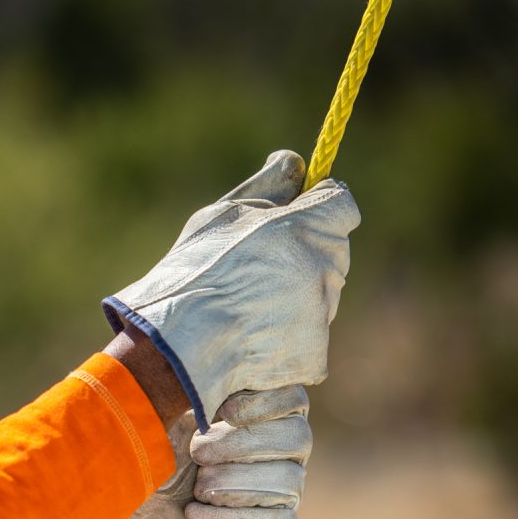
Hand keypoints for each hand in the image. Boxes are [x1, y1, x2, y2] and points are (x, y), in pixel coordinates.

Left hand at [88, 386, 311, 518]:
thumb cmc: (144, 465)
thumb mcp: (157, 418)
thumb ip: (188, 391)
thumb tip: (206, 371)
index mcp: (258, 418)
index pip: (293, 399)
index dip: (264, 403)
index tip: (224, 411)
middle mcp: (280, 456)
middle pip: (297, 439)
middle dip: (241, 446)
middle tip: (197, 455)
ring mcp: (280, 499)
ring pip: (289, 483)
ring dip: (231, 485)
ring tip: (195, 490)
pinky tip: (197, 516)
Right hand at [103, 151, 358, 430]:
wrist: (176, 350)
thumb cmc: (190, 277)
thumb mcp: (218, 217)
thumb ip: (266, 187)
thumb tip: (295, 162)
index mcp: (305, 227)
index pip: (340, 205)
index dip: (319, 208)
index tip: (297, 217)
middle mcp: (323, 269)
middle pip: (331, 253)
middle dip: (304, 256)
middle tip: (256, 272)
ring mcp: (322, 315)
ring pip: (319, 298)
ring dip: (295, 299)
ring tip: (245, 310)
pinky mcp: (315, 356)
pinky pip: (307, 341)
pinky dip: (285, 341)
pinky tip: (250, 340)